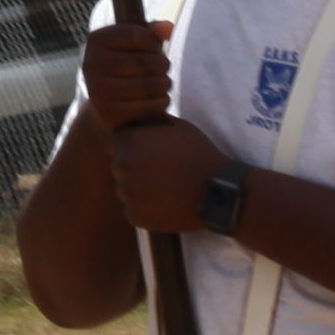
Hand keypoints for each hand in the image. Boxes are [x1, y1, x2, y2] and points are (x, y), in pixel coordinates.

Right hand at [74, 18, 176, 132]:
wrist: (104, 105)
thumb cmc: (124, 67)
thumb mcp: (134, 45)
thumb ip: (152, 33)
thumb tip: (168, 27)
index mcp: (96, 40)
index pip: (136, 35)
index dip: (153, 43)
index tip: (155, 49)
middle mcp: (91, 64)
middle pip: (145, 62)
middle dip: (163, 65)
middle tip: (164, 69)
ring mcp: (98, 90)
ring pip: (150, 85)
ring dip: (165, 84)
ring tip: (164, 83)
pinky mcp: (108, 113)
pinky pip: (149, 106)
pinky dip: (162, 102)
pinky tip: (159, 99)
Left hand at [105, 108, 232, 235]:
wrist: (219, 191)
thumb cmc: (200, 155)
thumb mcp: (179, 127)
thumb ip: (154, 122)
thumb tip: (141, 118)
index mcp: (130, 142)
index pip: (116, 143)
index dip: (132, 148)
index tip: (151, 155)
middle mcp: (122, 166)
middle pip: (118, 168)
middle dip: (134, 170)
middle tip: (161, 174)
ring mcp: (127, 193)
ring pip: (125, 191)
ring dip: (140, 191)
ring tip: (167, 189)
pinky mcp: (134, 215)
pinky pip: (133, 211)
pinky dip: (146, 210)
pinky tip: (167, 204)